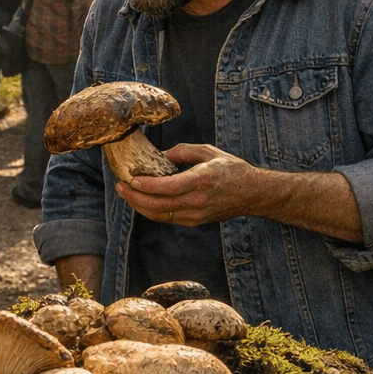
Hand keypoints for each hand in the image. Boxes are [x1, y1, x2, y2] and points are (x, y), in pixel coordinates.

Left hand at [117, 143, 258, 226]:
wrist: (252, 193)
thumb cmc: (231, 169)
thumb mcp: (208, 152)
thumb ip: (181, 152)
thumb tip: (158, 155)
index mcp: (201, 181)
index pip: (168, 188)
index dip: (147, 186)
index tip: (131, 179)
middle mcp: (197, 201)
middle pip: (158, 205)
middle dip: (135, 197)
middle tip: (120, 186)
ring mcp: (195, 215)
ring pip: (159, 215)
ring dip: (139, 206)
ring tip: (126, 193)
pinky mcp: (194, 222)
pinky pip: (166, 218)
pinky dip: (150, 210)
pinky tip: (141, 201)